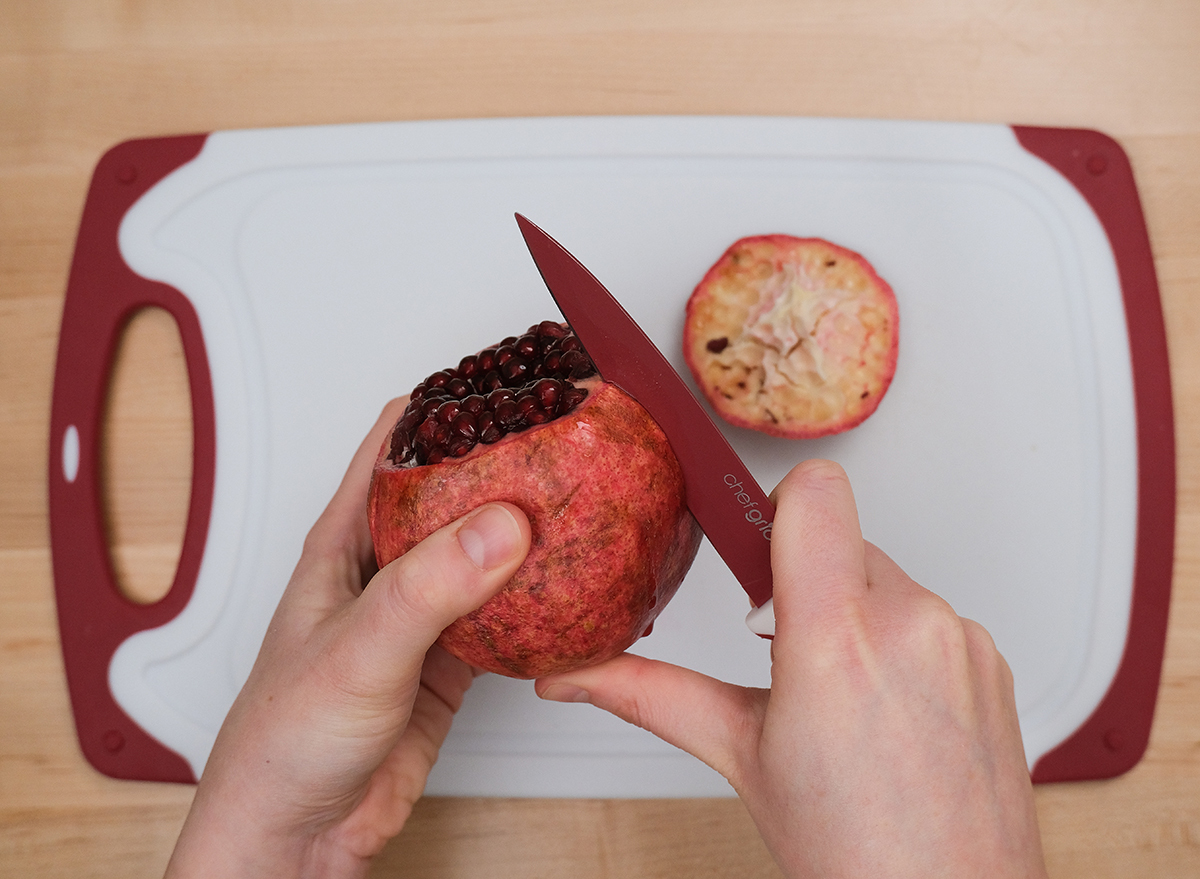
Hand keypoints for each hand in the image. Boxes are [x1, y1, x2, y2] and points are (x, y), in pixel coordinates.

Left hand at [165, 400, 531, 878]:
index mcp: (346, 541)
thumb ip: (428, 587)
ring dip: (529, 535)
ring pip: (487, 552)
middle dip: (506, 468)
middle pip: (455, 492)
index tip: (510, 387)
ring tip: (583, 508)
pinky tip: (573, 593)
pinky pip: (508, 616)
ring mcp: (424, 612)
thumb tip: (500, 526)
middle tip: (567, 447)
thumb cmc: (285, 736)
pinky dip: (542, 603)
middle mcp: (386, 567)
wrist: (300, 830)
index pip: (398, 443)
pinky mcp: (454, 660)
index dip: (451, 405)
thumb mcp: (360, 647)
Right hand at [536, 459, 1047, 877]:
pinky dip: (901, 644)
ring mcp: (961, 640)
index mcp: (836, 640)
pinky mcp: (991, 658)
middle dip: (804, 579)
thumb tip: (576, 675)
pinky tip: (888, 709)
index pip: (814, 491)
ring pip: (885, 577)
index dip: (773, 503)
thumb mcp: (739, 758)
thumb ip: (649, 694)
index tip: (754, 541)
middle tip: (789, 653)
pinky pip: (930, 614)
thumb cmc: (857, 853)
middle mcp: (912, 623)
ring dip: (854, 615)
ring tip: (845, 697)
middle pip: (840, 536)